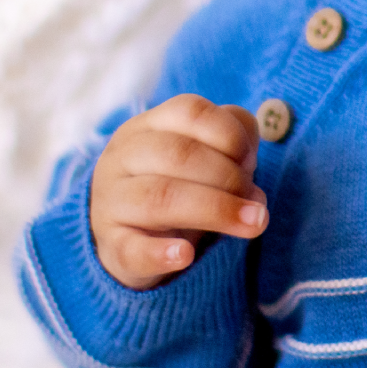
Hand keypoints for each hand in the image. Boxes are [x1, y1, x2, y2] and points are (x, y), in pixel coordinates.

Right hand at [88, 94, 267, 289]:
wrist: (127, 237)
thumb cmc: (177, 185)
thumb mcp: (203, 158)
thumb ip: (235, 154)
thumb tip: (254, 192)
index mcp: (147, 126)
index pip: (189, 111)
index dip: (230, 134)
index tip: (251, 161)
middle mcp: (122, 158)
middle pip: (178, 153)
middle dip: (229, 176)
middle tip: (255, 202)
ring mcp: (111, 202)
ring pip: (160, 197)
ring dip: (216, 210)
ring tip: (253, 225)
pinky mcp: (111, 247)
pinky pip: (132, 249)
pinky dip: (161, 253)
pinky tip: (186, 256)